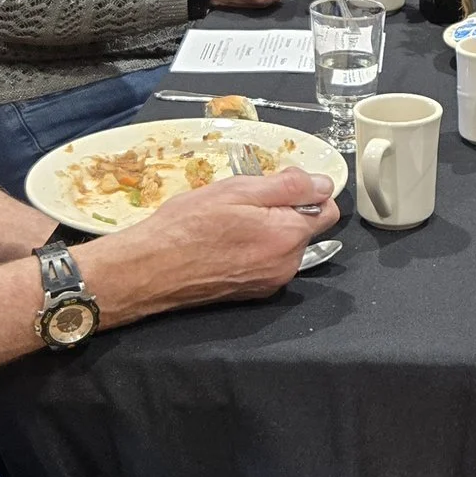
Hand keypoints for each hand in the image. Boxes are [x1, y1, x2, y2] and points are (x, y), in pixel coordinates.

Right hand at [80, 172, 339, 323]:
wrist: (149, 270)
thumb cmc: (187, 226)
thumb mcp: (239, 190)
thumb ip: (289, 187)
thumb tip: (324, 183)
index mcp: (288, 237)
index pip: (327, 211)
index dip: (307, 192)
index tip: (278, 186)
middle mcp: (286, 266)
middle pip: (305, 229)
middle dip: (284, 211)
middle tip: (243, 203)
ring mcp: (269, 283)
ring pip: (285, 246)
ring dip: (267, 230)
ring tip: (229, 222)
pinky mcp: (252, 293)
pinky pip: (267, 263)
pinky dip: (254, 249)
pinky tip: (225, 242)